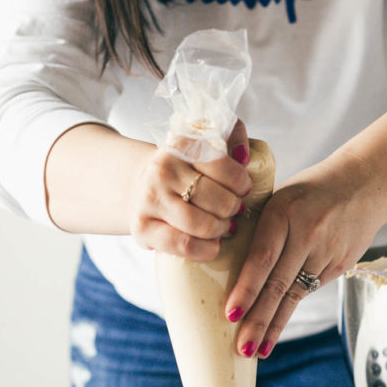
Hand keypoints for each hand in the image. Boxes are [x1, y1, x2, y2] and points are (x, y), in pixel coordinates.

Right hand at [130, 120, 251, 259]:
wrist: (141, 188)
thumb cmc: (184, 170)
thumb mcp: (204, 145)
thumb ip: (232, 136)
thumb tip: (244, 154)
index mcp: (179, 144)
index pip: (221, 165)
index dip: (240, 182)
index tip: (243, 189)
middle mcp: (161, 169)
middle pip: (215, 198)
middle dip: (233, 209)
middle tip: (235, 211)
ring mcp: (149, 199)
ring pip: (201, 224)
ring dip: (221, 229)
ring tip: (224, 227)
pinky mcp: (142, 227)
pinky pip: (183, 245)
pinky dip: (206, 250)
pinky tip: (213, 246)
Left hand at [224, 148, 385, 356]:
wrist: (365, 183)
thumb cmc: (310, 191)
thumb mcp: (280, 196)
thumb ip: (258, 226)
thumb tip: (223, 260)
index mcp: (284, 213)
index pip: (261, 258)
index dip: (246, 289)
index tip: (231, 314)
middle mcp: (307, 235)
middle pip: (279, 285)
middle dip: (258, 320)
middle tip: (242, 349)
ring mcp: (327, 252)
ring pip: (295, 295)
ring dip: (274, 325)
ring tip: (257, 351)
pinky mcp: (341, 264)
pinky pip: (310, 290)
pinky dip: (290, 310)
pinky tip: (275, 331)